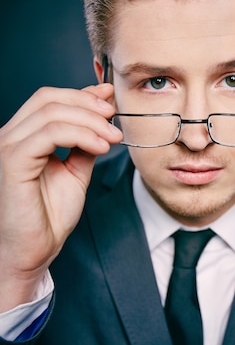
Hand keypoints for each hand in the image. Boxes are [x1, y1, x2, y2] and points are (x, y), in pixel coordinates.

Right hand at [0, 83, 121, 310]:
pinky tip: (100, 148)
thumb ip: (85, 144)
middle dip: (88, 104)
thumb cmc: (49, 215)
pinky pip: (49, 134)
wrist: (35, 250)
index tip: (110, 97)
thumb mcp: (75, 171)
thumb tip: (103, 118)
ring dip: (90, 122)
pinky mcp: (13, 162)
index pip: (49, 99)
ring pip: (51, 113)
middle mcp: (12, 136)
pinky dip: (81, 136)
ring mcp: (10, 147)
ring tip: (113, 138)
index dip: (82, 94)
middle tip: (114, 119)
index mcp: (24, 136)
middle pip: (49, 98)